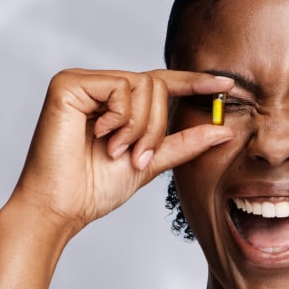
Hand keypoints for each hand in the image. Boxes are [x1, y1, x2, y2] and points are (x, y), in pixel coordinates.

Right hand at [8, 67, 233, 237]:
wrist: (62, 207)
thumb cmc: (94, 188)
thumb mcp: (150, 162)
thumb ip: (183, 143)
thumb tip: (223, 129)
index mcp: (116, 102)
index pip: (160, 83)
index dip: (193, 82)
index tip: (227, 85)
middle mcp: (98, 86)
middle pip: (155, 85)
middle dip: (156, 127)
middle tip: (137, 156)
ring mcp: (82, 82)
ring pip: (142, 85)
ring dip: (139, 127)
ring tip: (116, 151)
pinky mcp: (68, 84)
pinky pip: (119, 87)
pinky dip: (120, 118)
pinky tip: (101, 137)